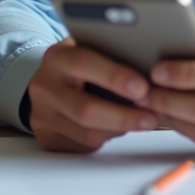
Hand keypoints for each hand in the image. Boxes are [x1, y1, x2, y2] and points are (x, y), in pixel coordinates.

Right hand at [26, 38, 157, 152]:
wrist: (50, 82)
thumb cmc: (82, 65)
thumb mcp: (92, 50)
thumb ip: (112, 55)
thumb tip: (152, 71)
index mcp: (56, 57)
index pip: (83, 63)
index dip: (114, 76)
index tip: (142, 88)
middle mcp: (44, 86)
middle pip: (85, 108)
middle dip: (123, 115)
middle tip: (151, 117)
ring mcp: (42, 115)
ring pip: (86, 133)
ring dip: (119, 130)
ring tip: (144, 122)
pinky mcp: (47, 137)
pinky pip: (82, 145)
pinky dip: (107, 138)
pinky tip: (120, 128)